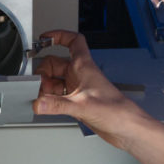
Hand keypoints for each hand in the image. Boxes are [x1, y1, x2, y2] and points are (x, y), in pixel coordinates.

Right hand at [33, 30, 163, 163]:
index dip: (58, 36)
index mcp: (84, 67)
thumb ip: (57, 105)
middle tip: (37, 84)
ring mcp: (78, 88)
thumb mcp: (82, 106)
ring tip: (40, 97)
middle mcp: (80, 75)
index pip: (72, 41)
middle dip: (43, 72)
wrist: (126, 127)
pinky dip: (49, 99)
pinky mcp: (77, 102)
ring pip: (55, 80)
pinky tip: (46, 106)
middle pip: (55, 64)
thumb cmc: (116, 110)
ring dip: (45, 88)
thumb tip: (38, 103)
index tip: (44, 38)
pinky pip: (58, 95)